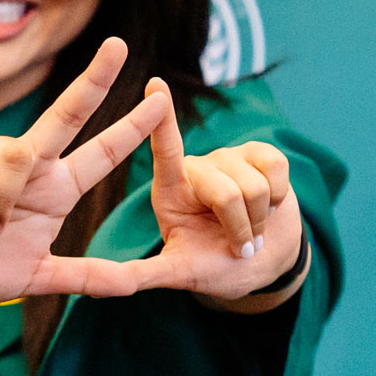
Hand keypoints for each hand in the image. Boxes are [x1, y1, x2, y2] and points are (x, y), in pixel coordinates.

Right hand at [0, 38, 170, 303]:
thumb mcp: (35, 278)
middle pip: (68, 115)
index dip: (132, 129)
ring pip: (21, 154)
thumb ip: (82, 277)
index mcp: (55, 189)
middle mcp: (29, 163)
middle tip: (119, 47)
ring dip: (9, 198)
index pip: (102, 153)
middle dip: (94, 81)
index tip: (164, 101)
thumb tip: (134, 285)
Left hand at [123, 78, 306, 309]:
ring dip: (260, 221)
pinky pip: (277, 171)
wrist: (262, 264)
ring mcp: (231, 157)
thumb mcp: (177, 272)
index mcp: (171, 188)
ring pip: (256, 188)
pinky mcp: (264, 154)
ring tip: (249, 230)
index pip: (165, 150)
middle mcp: (198, 165)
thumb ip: (142, 276)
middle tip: (238, 245)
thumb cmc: (213, 266)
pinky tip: (270, 207)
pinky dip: (280, 199)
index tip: (154, 85)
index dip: (161, 119)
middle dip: (240, 230)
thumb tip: (95, 291)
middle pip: (227, 192)